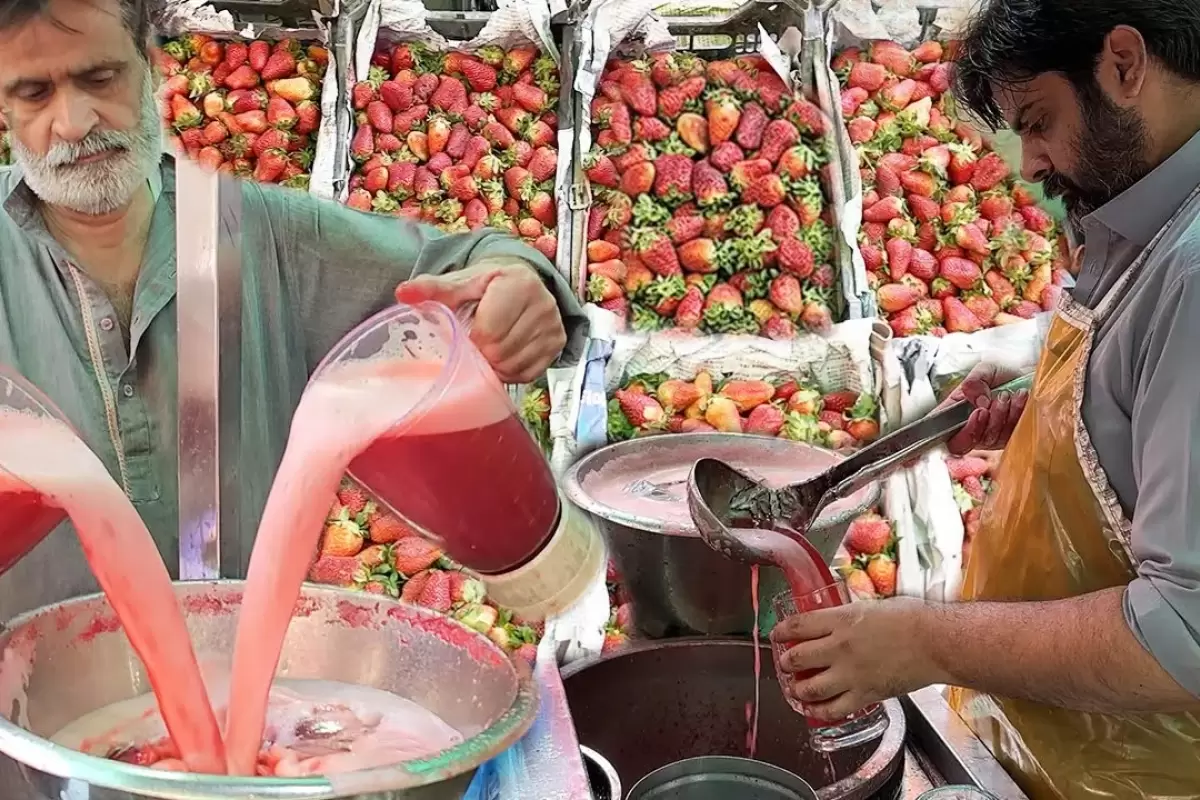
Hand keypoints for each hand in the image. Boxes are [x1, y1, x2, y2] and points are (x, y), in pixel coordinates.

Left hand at [395, 260, 566, 383]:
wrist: (519, 282)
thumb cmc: (485, 286)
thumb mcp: (459, 283)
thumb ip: (432, 288)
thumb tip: (401, 293)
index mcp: (518, 283)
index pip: (490, 331)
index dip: (472, 341)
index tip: (466, 336)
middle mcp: (543, 303)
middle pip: (502, 350)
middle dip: (483, 355)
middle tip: (474, 346)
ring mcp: (553, 325)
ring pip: (515, 364)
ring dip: (496, 366)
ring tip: (488, 351)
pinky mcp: (558, 344)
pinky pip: (530, 373)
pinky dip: (511, 371)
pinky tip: (503, 358)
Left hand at [771, 597, 937, 720]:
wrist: (936, 642)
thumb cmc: (911, 618)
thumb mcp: (870, 606)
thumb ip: (848, 615)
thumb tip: (836, 618)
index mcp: (840, 621)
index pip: (798, 626)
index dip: (782, 631)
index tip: (777, 635)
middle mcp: (840, 647)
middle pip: (798, 657)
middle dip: (786, 662)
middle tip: (786, 663)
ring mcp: (851, 674)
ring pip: (810, 687)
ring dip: (797, 689)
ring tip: (795, 688)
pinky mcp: (865, 694)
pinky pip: (834, 709)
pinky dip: (819, 711)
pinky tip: (814, 709)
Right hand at [939, 362, 1027, 454]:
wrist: (1025, 372)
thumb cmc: (1001, 373)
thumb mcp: (984, 370)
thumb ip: (974, 382)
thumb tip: (978, 401)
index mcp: (955, 414)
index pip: (947, 437)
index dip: (961, 434)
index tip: (979, 412)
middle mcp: (970, 428)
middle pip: (968, 443)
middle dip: (985, 422)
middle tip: (994, 400)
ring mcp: (990, 436)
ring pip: (991, 439)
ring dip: (1002, 414)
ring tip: (1006, 393)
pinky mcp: (1009, 437)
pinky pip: (1011, 434)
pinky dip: (1016, 414)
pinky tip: (1019, 397)